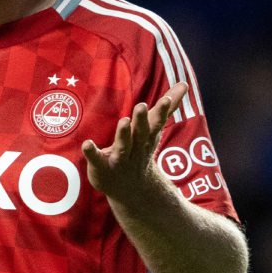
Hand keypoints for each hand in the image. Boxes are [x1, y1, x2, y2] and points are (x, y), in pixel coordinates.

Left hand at [81, 82, 188, 202]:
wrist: (131, 189)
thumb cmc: (141, 150)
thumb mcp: (153, 129)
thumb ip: (166, 108)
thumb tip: (184, 83)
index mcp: (147, 136)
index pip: (156, 123)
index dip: (162, 112)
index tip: (165, 99)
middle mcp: (136, 148)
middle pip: (141, 134)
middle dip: (141, 120)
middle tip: (141, 105)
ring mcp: (120, 160)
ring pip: (123, 147)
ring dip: (124, 134)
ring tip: (124, 121)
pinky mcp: (102, 168)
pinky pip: (97, 160)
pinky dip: (92, 153)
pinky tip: (87, 144)